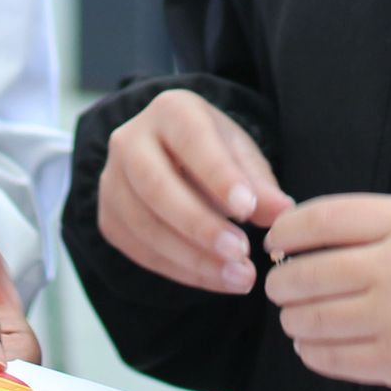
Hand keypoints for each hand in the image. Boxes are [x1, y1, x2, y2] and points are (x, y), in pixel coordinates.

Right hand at [98, 89, 292, 294]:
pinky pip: (141, 251)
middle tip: (241, 252)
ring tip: (239, 276)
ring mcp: (112, 181)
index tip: (247, 210)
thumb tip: (281, 212)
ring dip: (194, 258)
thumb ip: (259, 183)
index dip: (218, 177)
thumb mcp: (241, 154)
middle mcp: (130, 141)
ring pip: (145, 225)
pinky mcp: (109, 218)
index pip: (192, 141)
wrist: (169, 158)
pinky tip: (215, 278)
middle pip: (156, 186)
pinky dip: (181, 270)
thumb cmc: (212, 152)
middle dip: (200, 225)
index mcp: (170, 111)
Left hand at [265, 194, 390, 390]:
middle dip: (281, 281)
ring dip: (293, 319)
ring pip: (312, 318)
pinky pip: (330, 357)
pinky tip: (313, 345)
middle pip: (308, 271)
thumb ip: (371, 225)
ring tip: (297, 317)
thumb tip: (298, 236)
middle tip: (280, 286)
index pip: (323, 219)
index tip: (275, 241)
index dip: (287, 231)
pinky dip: (311, 352)